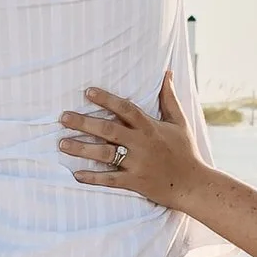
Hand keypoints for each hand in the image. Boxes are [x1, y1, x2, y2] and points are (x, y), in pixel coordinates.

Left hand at [58, 78, 200, 207]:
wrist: (193, 185)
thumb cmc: (185, 151)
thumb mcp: (179, 122)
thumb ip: (169, 98)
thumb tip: (167, 72)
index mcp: (150, 127)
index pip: (126, 109)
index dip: (107, 99)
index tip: (88, 91)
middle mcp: (142, 144)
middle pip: (109, 130)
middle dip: (84, 123)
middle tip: (63, 117)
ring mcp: (137, 164)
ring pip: (105, 154)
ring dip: (82, 149)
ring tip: (62, 144)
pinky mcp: (135, 182)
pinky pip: (111, 180)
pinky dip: (93, 178)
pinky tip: (77, 174)